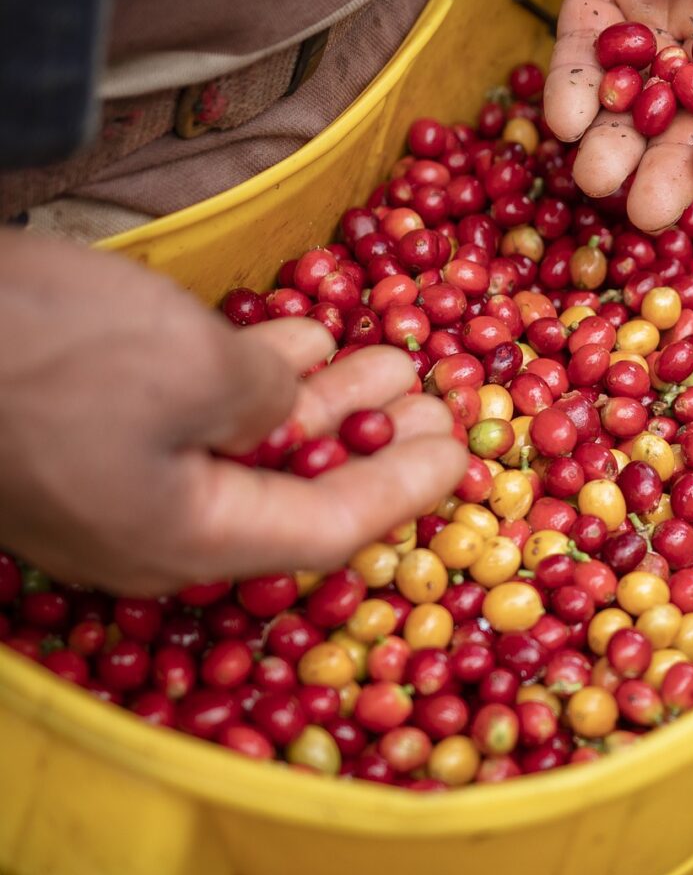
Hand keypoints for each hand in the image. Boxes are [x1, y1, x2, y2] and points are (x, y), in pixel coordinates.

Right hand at [0, 235, 464, 596]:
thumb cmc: (47, 351)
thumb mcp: (195, 368)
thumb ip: (267, 400)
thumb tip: (282, 404)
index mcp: (185, 539)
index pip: (327, 530)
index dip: (405, 489)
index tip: (463, 449)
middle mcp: (149, 529)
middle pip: (291, 492)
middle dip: (372, 439)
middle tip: (437, 395)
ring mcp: (106, 483)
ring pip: (243, 448)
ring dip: (320, 399)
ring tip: (387, 351)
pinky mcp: (73, 433)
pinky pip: (188, 418)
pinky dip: (250, 378)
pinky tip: (296, 335)